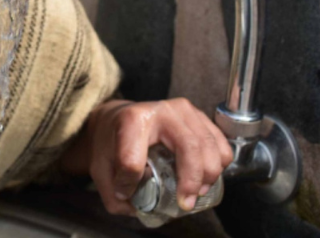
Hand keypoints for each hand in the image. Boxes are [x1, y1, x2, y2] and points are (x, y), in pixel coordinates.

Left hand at [85, 98, 232, 215]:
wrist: (118, 117)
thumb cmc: (112, 141)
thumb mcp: (99, 166)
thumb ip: (113, 193)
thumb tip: (137, 209)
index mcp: (131, 120)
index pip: (134, 160)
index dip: (130, 183)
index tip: (126, 193)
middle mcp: (161, 110)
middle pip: (188, 147)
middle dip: (191, 181)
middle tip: (186, 203)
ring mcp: (183, 110)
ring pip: (208, 145)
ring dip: (209, 174)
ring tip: (197, 192)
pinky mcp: (198, 115)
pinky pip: (220, 142)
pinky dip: (219, 163)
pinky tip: (207, 176)